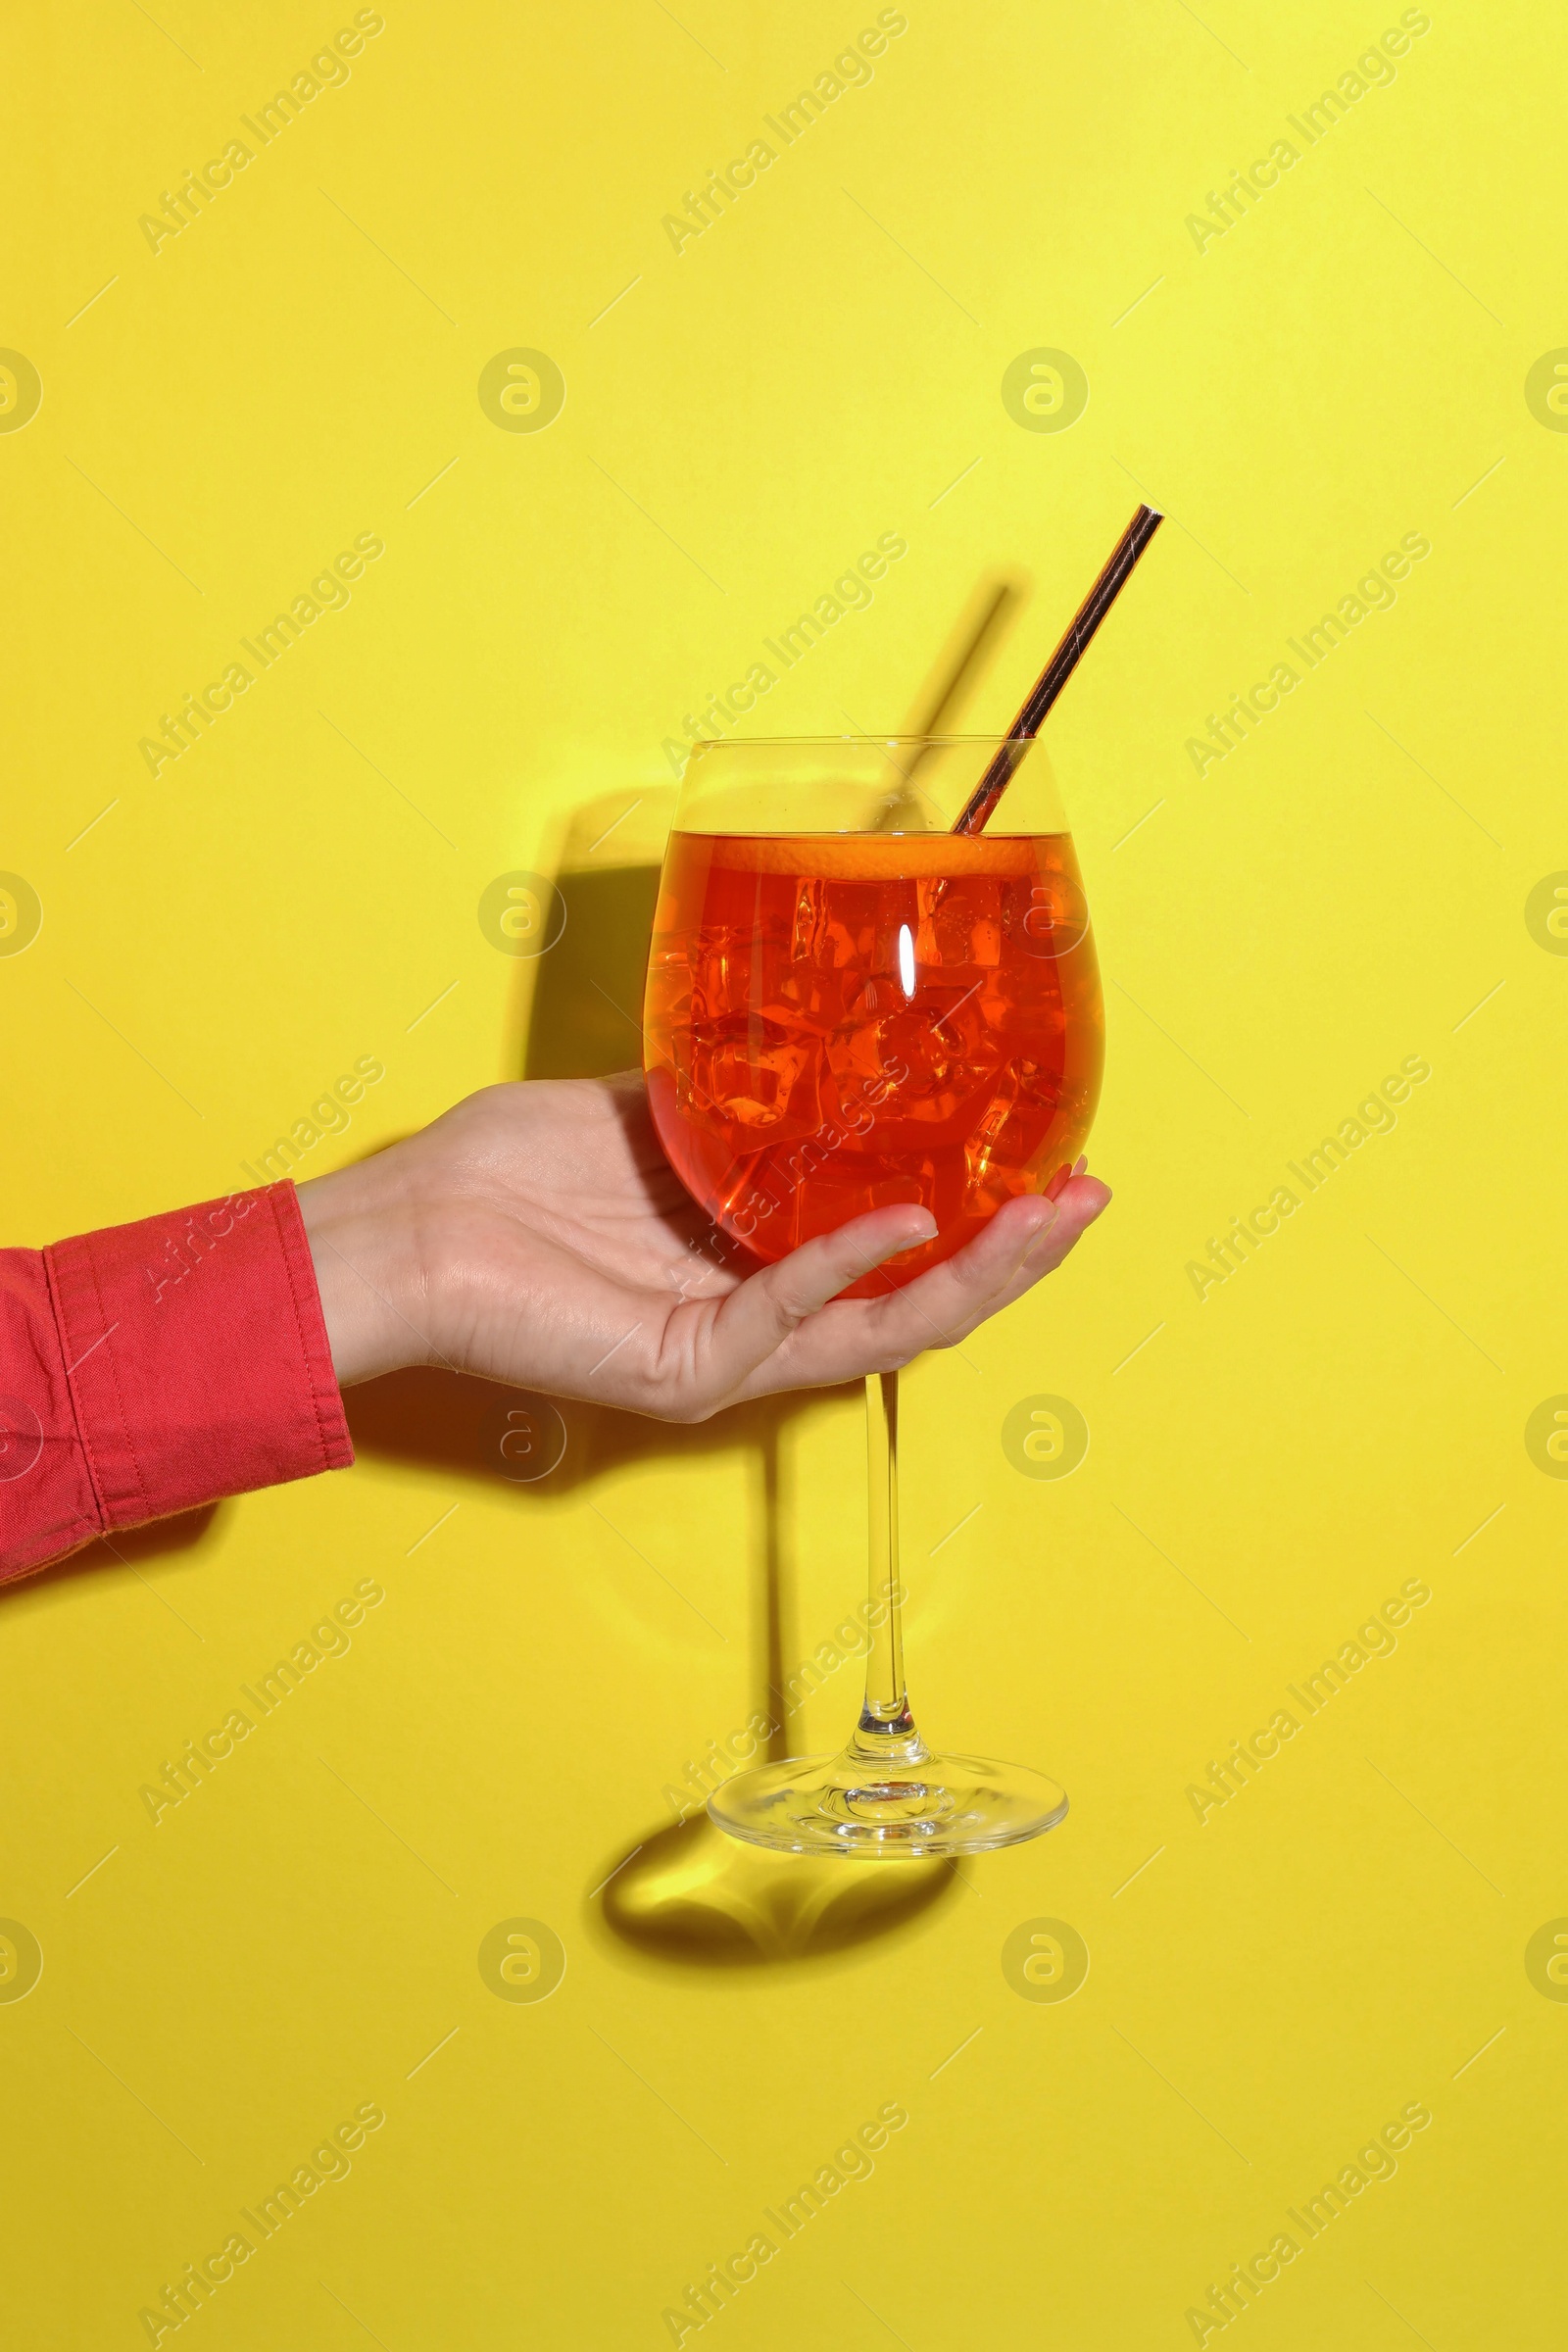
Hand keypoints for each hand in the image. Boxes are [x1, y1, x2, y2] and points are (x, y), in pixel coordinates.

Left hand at [296, 1073, 1109, 1421]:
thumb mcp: (642, 1114)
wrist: (409, 1228)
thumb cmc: (504, 1177)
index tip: (1047, 1153)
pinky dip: (852, 1266)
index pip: (895, 1252)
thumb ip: (728, 1097)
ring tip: (1049, 1218)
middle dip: (1015, 1251)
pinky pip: (789, 1318)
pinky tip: (909, 1221)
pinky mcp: (685, 1369)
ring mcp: (728, 1352)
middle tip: (1087, 1194)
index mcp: (755, 1261)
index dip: (978, 1211)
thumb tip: (803, 1036)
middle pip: (918, 1300)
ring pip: (884, 1329)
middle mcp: (756, 1317)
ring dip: (978, 1274)